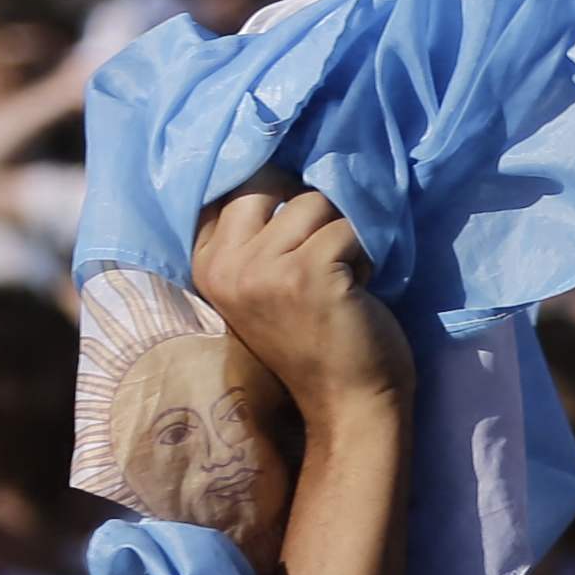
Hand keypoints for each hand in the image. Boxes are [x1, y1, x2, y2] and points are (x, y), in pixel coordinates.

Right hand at [187, 185, 402, 416]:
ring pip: (314, 202)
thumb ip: (256, 239)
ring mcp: (263, 269)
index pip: (228, 191)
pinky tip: (362, 287)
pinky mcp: (308, 272)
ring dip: (343, 232)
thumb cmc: (315, 344)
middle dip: (310, 209)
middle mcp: (225, 265)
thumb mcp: (264, 286)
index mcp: (206, 266)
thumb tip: (281, 167)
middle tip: (328, 252)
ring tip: (345, 275)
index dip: (272, 192)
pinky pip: (349, 226)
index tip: (298, 222)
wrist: (348, 406)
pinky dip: (367, 250)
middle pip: (268, 185)